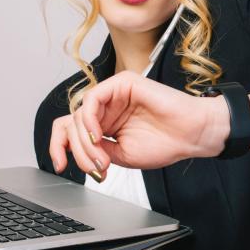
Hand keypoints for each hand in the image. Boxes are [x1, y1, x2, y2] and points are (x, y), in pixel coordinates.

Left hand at [49, 70, 230, 175]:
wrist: (190, 135)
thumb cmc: (164, 143)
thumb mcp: (119, 156)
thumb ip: (94, 150)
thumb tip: (74, 152)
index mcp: (104, 124)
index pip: (70, 130)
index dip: (59, 147)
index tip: (60, 165)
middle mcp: (105, 108)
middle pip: (70, 124)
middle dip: (77, 150)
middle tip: (94, 166)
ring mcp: (112, 94)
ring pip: (79, 114)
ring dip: (86, 141)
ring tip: (102, 157)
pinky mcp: (122, 83)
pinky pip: (92, 99)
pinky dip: (90, 120)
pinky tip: (99, 136)